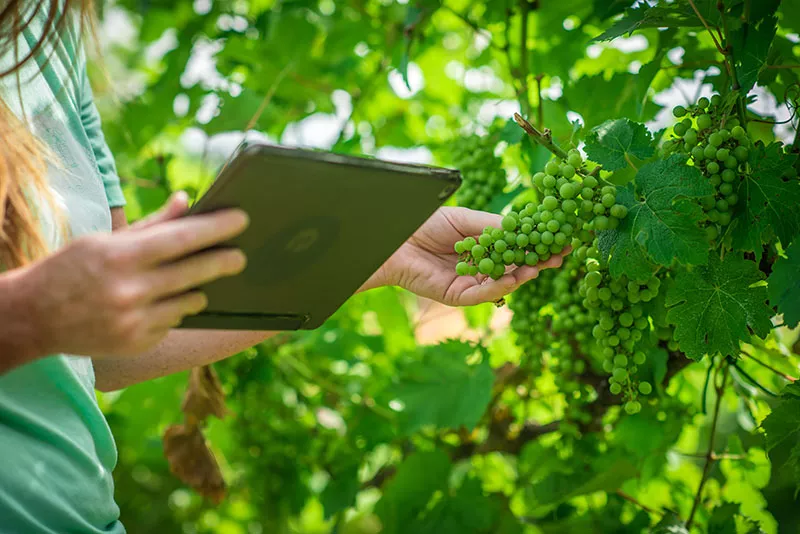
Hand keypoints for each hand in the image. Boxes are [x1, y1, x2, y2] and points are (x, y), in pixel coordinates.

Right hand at [17, 192, 248, 359]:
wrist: (31, 318)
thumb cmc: (70, 270)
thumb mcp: (105, 241)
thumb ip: (151, 225)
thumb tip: (188, 202)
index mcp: (121, 256)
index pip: (181, 238)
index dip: (216, 228)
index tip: (241, 219)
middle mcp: (130, 291)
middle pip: (195, 273)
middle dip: (223, 262)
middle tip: (241, 256)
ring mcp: (135, 322)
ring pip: (189, 302)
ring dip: (196, 290)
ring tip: (190, 281)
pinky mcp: (137, 344)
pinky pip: (172, 323)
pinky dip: (170, 312)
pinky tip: (153, 305)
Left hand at [362, 206, 569, 305]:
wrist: (395, 239)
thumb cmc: (426, 224)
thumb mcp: (467, 219)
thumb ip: (494, 226)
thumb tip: (525, 228)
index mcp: (484, 248)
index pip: (517, 249)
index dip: (538, 245)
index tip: (561, 239)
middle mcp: (480, 268)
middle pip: (515, 269)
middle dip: (538, 263)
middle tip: (559, 256)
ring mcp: (470, 283)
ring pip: (502, 284)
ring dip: (523, 276)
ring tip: (539, 267)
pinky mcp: (457, 296)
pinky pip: (482, 294)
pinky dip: (499, 287)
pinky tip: (513, 278)